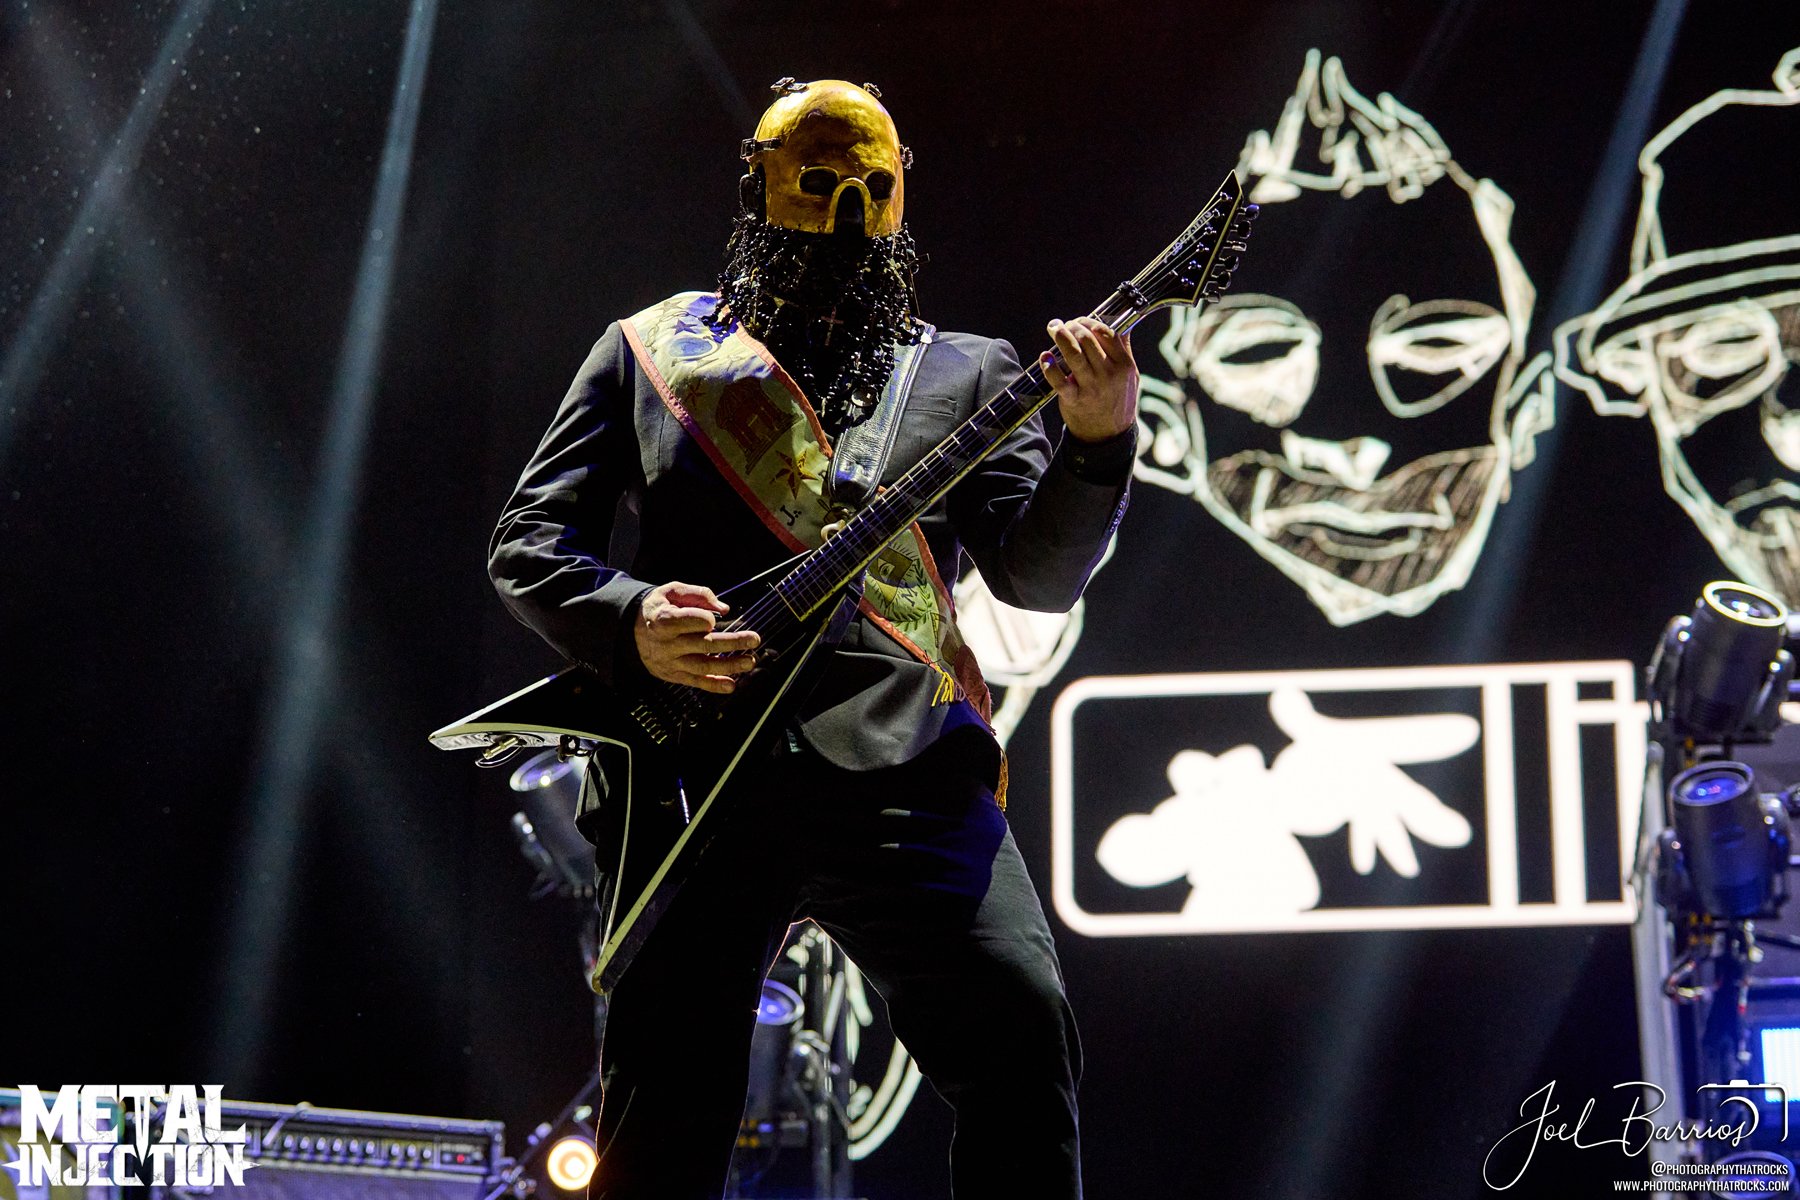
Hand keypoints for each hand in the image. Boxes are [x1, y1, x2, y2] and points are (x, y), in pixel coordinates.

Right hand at [632, 581, 760, 693]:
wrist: (633, 631)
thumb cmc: (659, 608)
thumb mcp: (672, 591)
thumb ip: (698, 595)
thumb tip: (724, 608)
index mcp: (664, 619)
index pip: (693, 621)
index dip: (706, 619)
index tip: (712, 619)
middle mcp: (667, 643)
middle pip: (705, 644)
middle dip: (733, 642)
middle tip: (754, 639)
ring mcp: (671, 661)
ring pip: (704, 666)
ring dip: (729, 665)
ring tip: (750, 661)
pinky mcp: (675, 674)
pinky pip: (696, 682)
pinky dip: (714, 685)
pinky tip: (731, 685)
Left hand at [1042, 316, 1137, 442]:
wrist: (1109, 436)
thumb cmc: (1118, 400)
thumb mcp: (1130, 375)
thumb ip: (1124, 349)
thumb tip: (1122, 323)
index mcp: (1123, 364)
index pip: (1106, 334)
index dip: (1089, 322)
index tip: (1079, 321)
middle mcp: (1108, 374)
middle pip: (1087, 340)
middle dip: (1072, 327)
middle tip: (1062, 325)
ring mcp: (1091, 387)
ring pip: (1074, 355)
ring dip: (1061, 337)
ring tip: (1053, 328)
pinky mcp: (1074, 400)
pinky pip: (1059, 381)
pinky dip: (1050, 367)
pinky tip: (1045, 357)